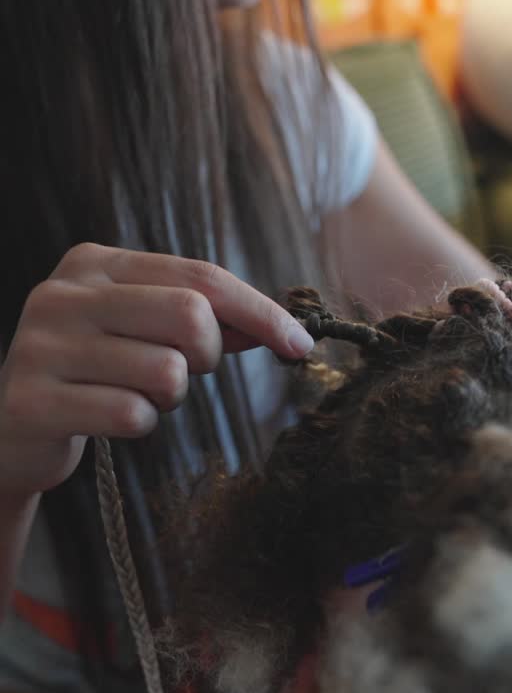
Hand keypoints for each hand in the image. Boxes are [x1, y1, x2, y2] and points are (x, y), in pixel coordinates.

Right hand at [0, 243, 313, 497]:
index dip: (261, 311)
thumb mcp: (142, 332)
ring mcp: (42, 346)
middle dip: (206, 357)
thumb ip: (205, 320)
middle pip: (190, 316)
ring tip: (133, 396)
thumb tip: (285, 328)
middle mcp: (63, 294)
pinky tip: (109, 420)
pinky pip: (130, 414)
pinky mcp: (33, 401)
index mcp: (94, 263)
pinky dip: (138, 425)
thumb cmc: (94, 376)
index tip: (302, 345)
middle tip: (182, 374)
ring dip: (168, 398)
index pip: (201, 276)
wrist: (11, 429)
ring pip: (166, 372)